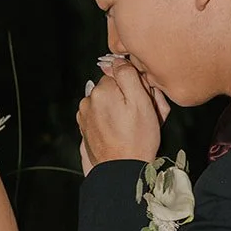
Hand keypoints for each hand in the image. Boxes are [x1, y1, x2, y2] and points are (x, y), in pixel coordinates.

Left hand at [77, 59, 163, 173]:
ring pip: (109, 103)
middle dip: (129, 99)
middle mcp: (89, 99)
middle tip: (144, 116)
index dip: (137, 86)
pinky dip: (113, 121)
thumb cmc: (137, 139)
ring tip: (134, 128)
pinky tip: (123, 133)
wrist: (122, 170)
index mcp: (102, 90)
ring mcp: (85, 115)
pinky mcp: (86, 128)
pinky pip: (102, 117)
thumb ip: (128, 75)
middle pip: (114, 89)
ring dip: (121, 111)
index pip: (122, 74)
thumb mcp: (141, 102)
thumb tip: (118, 60)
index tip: (145, 100)